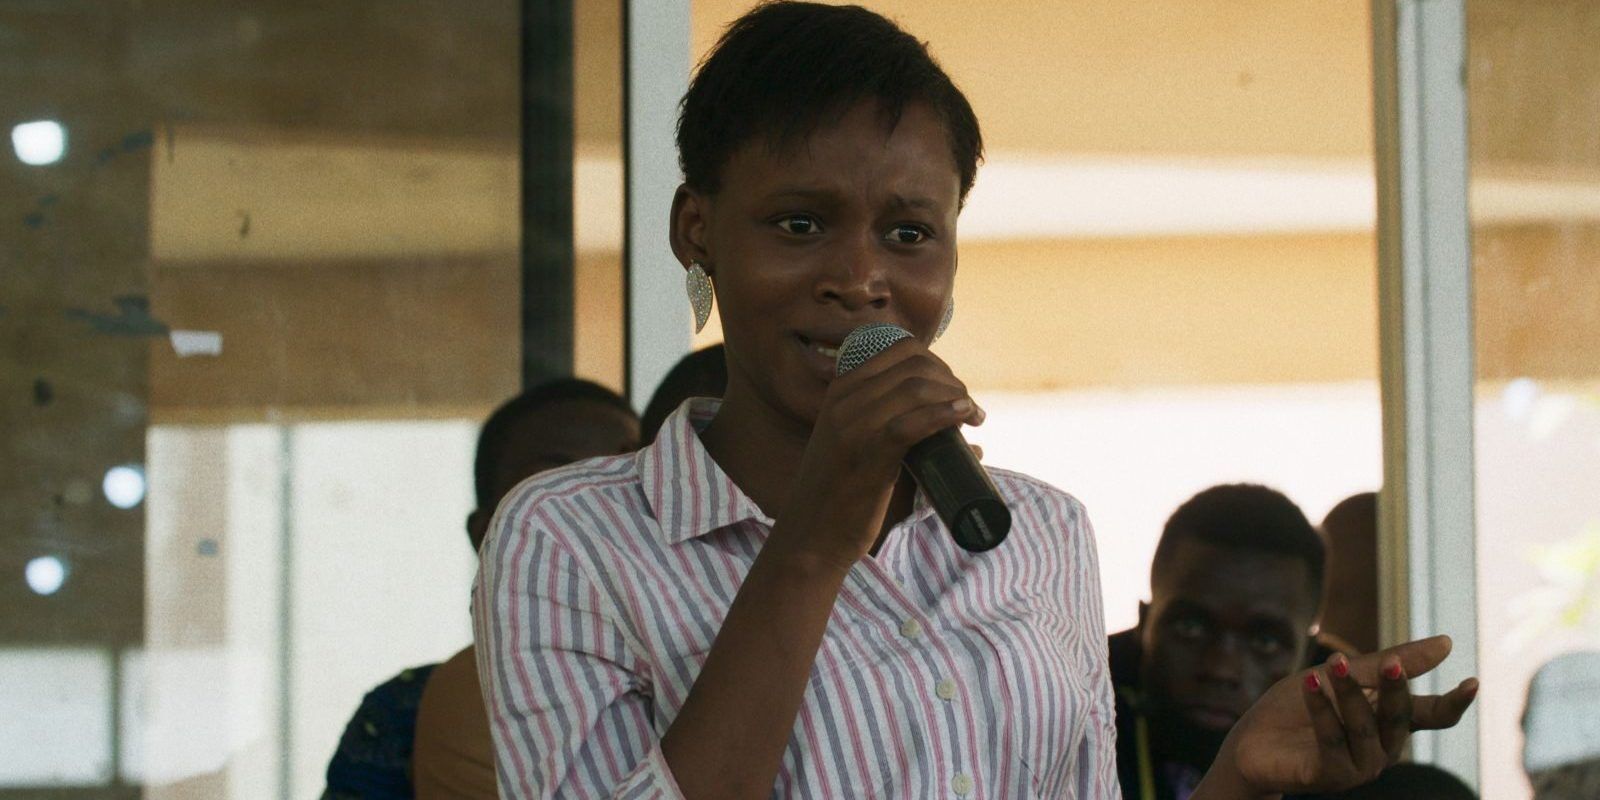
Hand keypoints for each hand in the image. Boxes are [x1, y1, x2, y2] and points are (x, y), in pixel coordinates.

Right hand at [775, 336, 983, 568]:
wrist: (810, 536)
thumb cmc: (842, 497)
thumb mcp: (859, 448)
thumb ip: (901, 436)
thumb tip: (970, 442)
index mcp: (840, 390)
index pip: (899, 349)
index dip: (937, 363)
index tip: (954, 389)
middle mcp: (843, 400)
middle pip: (913, 364)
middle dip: (951, 379)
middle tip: (969, 407)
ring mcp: (853, 426)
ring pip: (916, 388)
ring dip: (956, 395)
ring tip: (974, 417)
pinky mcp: (868, 455)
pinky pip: (913, 423)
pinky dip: (945, 414)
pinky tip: (963, 416)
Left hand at [1203, 635, 1477, 796]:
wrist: (1251, 744)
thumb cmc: (1296, 709)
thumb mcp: (1342, 674)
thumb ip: (1390, 662)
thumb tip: (1447, 644)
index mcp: (1389, 723)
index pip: (1433, 715)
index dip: (1454, 702)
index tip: (1473, 681)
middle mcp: (1382, 748)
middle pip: (1400, 717)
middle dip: (1396, 689)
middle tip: (1391, 663)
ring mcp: (1360, 766)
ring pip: (1364, 726)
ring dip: (1349, 693)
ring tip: (1332, 663)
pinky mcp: (1332, 776)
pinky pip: (1332, 738)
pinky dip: (1321, 708)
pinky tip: (1309, 682)